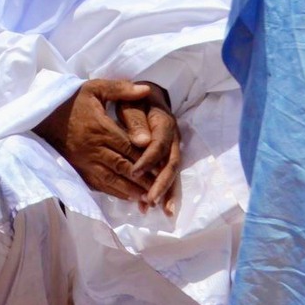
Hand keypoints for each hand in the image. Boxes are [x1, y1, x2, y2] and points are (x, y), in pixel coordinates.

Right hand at [35, 79, 159, 205]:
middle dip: (144, 179)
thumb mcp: (95, 88)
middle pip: (124, 166)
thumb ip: (121, 89)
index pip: (129, 147)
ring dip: (132, 190)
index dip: (147, 158)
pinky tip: (129, 197)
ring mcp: (85, 162)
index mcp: (101, 128)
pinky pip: (99, 185)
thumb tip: (147, 89)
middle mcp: (94, 148)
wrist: (43, 117)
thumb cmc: (72, 101)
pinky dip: (115, 193)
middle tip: (162, 187)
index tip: (164, 167)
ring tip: (149, 198)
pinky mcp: (79, 170)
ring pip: (112, 179)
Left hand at [119, 83, 182, 215]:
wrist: (148, 95)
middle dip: (161, 184)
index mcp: (164, 123)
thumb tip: (141, 142)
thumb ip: (135, 119)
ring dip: (165, 193)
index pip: (159, 145)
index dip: (148, 160)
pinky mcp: (169, 157)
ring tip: (152, 208)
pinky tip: (158, 207)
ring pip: (172, 173)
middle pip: (171, 164)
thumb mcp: (131, 102)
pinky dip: (165, 192)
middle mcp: (173, 139)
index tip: (133, 172)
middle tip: (149, 200)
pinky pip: (168, 176)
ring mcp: (173, 149)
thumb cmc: (135, 100)